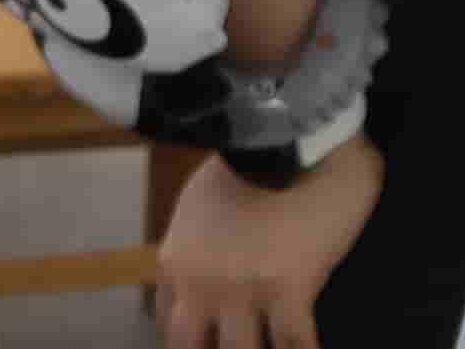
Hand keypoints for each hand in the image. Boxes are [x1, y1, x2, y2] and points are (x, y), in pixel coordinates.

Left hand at [156, 139, 382, 348]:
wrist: (288, 136)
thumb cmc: (245, 164)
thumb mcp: (196, 207)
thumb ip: (195, 251)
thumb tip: (203, 281)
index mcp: (174, 262)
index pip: (169, 325)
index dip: (192, 341)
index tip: (209, 341)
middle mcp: (200, 283)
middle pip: (192, 348)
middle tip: (239, 344)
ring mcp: (243, 290)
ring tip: (271, 346)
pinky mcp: (289, 289)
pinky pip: (296, 344)